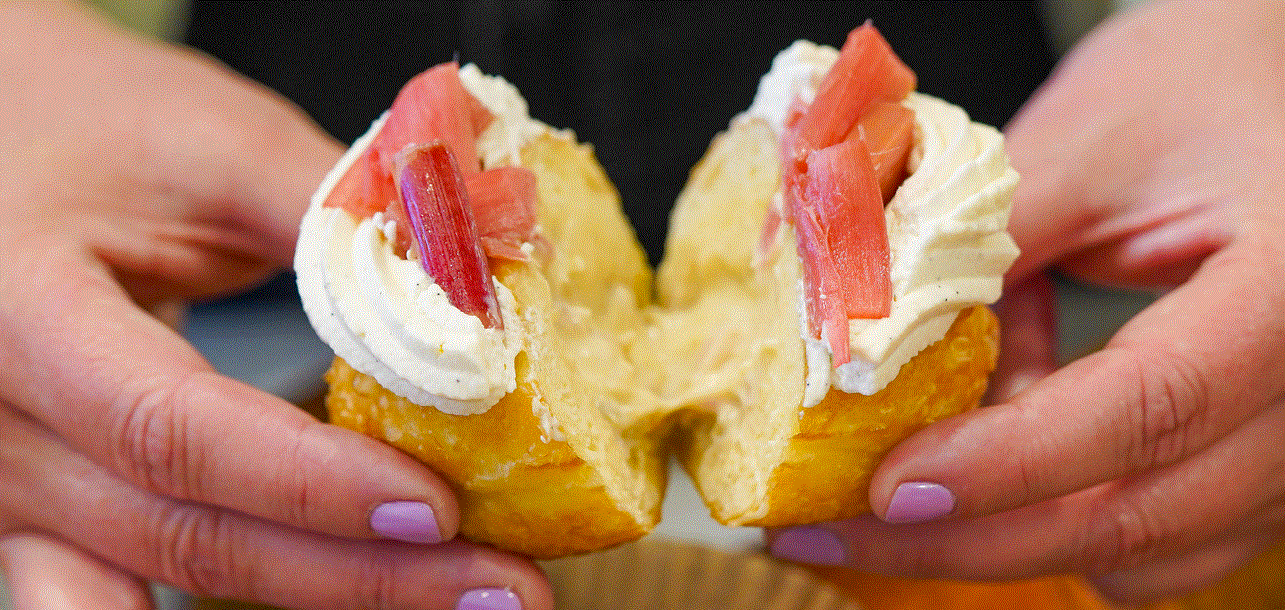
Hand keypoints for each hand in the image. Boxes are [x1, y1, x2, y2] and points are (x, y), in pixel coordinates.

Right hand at [0, 3, 550, 608]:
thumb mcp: (213, 143)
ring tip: (459, 602)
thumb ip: (339, 214)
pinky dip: (227, 609)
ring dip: (323, 599)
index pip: (170, 427)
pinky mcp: (35, 507)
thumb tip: (484, 294)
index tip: (438, 507)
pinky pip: (111, 594)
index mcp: (21, 309)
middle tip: (503, 588)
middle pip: (184, 531)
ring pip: (166, 575)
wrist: (2, 138)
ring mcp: (7, 481)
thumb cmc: (94, 124)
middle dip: (358, 573)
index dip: (308, 480)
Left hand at [768, 0, 1284, 603]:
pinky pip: (1164, 536)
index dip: (1006, 462)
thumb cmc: (1197, 85)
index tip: (885, 485)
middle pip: (1142, 514)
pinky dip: (1062, 514)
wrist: (1275, 82)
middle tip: (840, 531)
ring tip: (897, 488)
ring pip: (1150, 552)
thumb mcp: (1083, 145)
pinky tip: (991, 454)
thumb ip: (984, 252)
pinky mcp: (1267, 458)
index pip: (1150, 405)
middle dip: (971, 537)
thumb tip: (861, 352)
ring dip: (1008, 536)